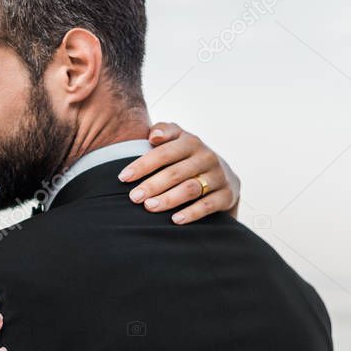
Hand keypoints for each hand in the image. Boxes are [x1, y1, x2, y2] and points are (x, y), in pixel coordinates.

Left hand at [117, 122, 240, 223]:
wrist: (225, 178)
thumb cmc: (188, 160)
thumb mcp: (177, 141)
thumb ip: (164, 131)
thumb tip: (153, 135)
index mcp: (190, 142)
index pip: (163, 152)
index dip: (143, 165)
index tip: (123, 177)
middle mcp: (206, 156)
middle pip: (175, 172)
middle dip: (152, 185)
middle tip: (134, 197)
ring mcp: (218, 176)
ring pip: (190, 188)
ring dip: (168, 199)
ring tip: (149, 207)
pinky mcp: (227, 194)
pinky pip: (208, 204)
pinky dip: (192, 212)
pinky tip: (175, 220)